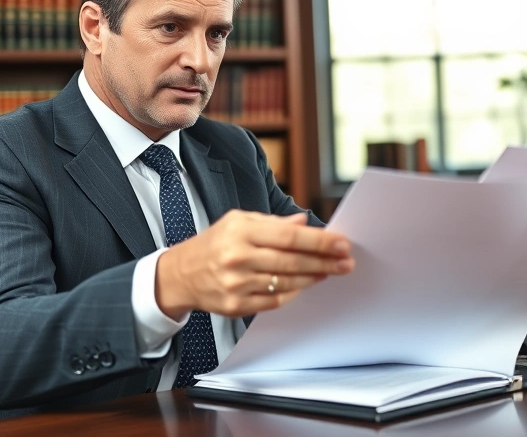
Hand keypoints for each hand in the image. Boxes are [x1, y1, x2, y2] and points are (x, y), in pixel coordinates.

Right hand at [154, 211, 353, 317]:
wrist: (181, 273)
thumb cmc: (214, 243)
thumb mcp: (239, 221)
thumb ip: (273, 222)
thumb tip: (304, 222)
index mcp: (241, 232)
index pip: (289, 237)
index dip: (319, 240)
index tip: (341, 243)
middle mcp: (238, 258)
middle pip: (292, 262)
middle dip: (324, 262)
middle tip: (346, 261)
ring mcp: (236, 285)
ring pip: (286, 284)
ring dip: (313, 278)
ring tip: (330, 271)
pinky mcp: (236, 306)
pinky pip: (275, 301)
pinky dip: (294, 293)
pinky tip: (306, 284)